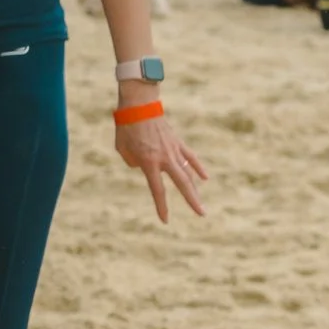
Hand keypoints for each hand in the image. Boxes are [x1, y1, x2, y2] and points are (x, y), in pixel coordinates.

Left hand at [116, 106, 209, 222]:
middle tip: (202, 214)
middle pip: (182, 183)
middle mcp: (164, 159)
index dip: (162, 206)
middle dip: (192, 200)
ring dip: (195, 188)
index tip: (165, 221)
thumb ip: (134, 163)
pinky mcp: (177, 142)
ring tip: (200, 202)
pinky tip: (205, 177)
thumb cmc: (126, 128)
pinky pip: (190, 157)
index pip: (157, 190)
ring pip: (188, 172)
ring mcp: (173, 150)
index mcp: (149, 162)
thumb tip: (145, 167)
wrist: (139, 107)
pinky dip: (197, 167)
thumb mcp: (123, 149)